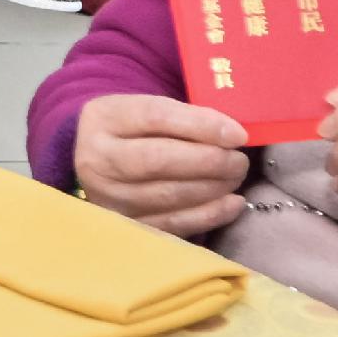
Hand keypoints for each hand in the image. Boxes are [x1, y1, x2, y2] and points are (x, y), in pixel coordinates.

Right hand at [69, 93, 250, 236]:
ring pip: (169, 195)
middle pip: (159, 160)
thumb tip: (233, 134)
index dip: (200, 125)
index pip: (155, 117)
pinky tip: (232, 203)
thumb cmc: (134, 132)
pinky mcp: (126, 225)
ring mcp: (109, 197)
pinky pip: (174, 224)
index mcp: (104, 118)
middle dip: (210, 161)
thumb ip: (185, 118)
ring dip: (213, 187)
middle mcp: (98, 159)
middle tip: (239, 160)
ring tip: (235, 177)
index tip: (238, 134)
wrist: (98, 162)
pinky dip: (209, 214)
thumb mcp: (146, 110)